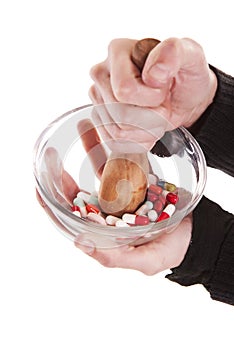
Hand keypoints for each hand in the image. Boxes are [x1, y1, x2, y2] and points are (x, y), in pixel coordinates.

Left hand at [36, 120, 191, 274]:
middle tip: (51, 155)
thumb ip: (116, 257)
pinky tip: (109, 129)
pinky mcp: (136, 179)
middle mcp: (109, 211)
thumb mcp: (147, 261)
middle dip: (64, 173)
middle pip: (79, 191)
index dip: (52, 204)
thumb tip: (81, 243)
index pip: (72, 217)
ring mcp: (122, 193)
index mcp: (105, 230)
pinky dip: (115, 146)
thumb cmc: (171, 250)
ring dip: (90, 148)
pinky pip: (122, 160)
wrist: (196, 231)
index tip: (39, 186)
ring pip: (100, 169)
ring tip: (83, 126)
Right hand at [89, 37, 216, 149]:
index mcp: (118, 50)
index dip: (151, 99)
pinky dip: (137, 142)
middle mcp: (101, 72)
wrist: (184, 97)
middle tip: (162, 105)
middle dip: (151, 118)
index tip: (164, 89)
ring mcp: (98, 98)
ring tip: (156, 116)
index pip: (125, 90)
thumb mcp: (192, 56)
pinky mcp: (99, 119)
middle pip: (120, 115)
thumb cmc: (186, 75)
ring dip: (146, 131)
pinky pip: (114, 142)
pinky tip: (146, 128)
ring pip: (117, 132)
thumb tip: (153, 73)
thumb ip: (175, 53)